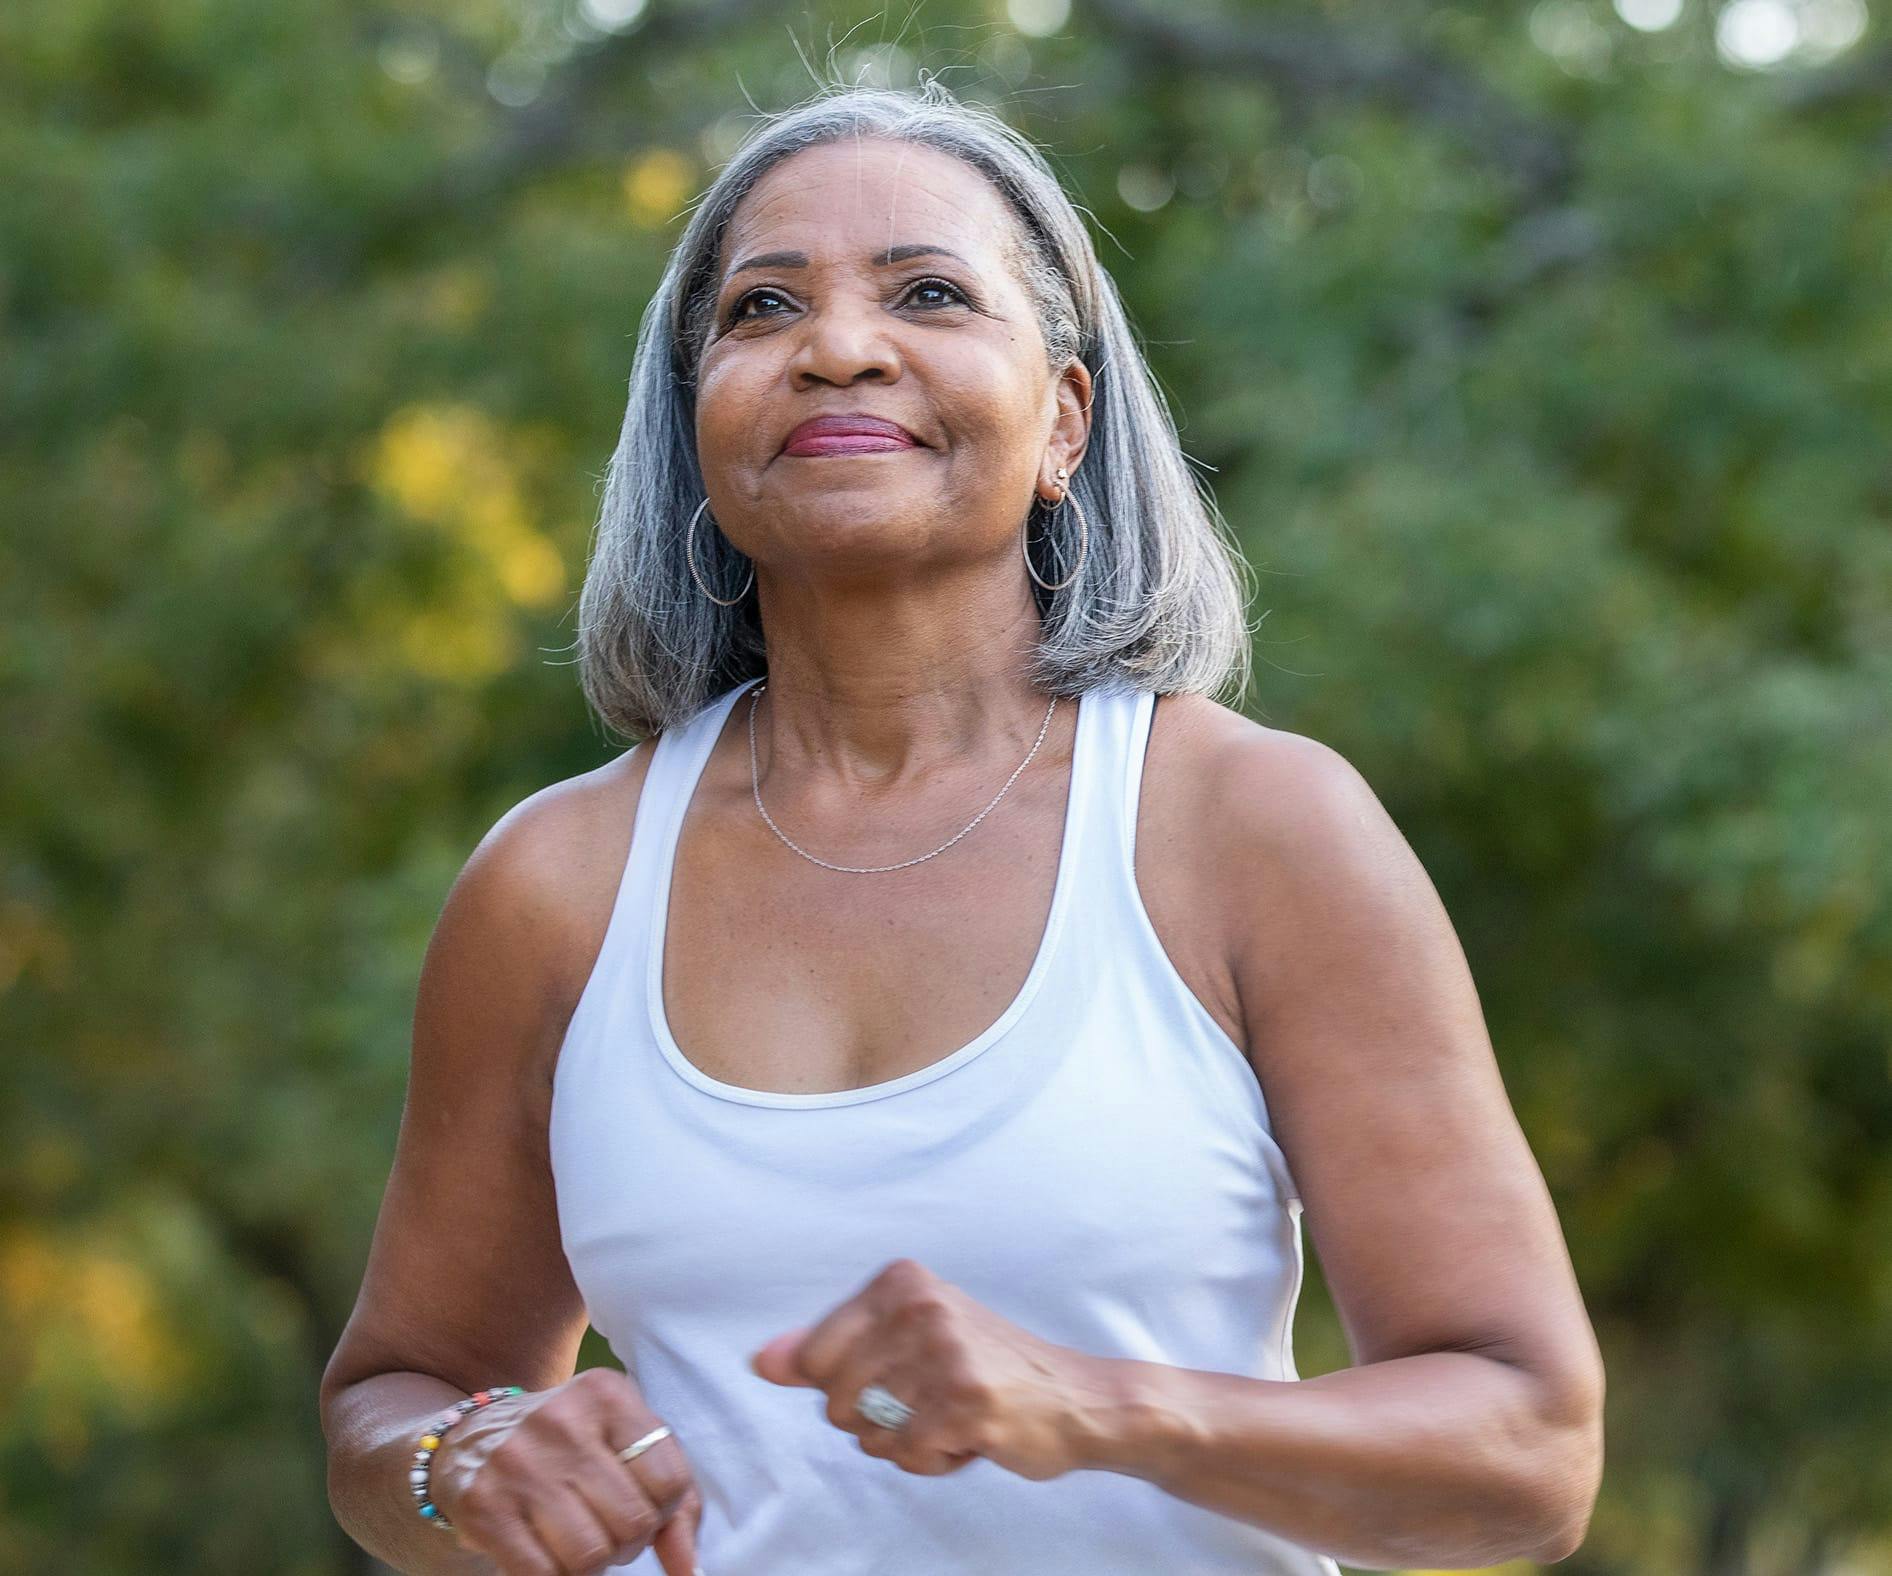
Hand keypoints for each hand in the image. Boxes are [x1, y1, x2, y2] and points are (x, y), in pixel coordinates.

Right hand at [427, 1368, 704, 1575]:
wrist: (473, 1438)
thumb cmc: (572, 1446)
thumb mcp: (626, 1445)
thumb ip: (675, 1499)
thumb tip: (689, 1569)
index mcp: (608, 1394)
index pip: (670, 1481)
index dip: (665, 1511)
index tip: (644, 1506)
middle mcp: (563, 1421)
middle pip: (632, 1522)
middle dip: (629, 1542)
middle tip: (608, 1529)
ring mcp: (519, 1462)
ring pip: (590, 1555)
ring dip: (594, 1565)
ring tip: (581, 1541)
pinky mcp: (483, 1505)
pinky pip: (542, 1574)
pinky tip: (549, 1554)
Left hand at [749, 1257, 1110, 1482]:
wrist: (1078, 1398)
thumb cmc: (985, 1368)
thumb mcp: (906, 1340)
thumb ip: (829, 1348)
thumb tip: (763, 1360)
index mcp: (901, 1282)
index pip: (814, 1356)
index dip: (848, 1386)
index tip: (901, 1372)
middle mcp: (921, 1307)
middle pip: (836, 1402)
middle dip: (877, 1419)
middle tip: (933, 1397)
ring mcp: (945, 1352)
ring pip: (870, 1434)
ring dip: (907, 1442)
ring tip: (953, 1414)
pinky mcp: (966, 1402)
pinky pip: (907, 1455)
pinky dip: (934, 1460)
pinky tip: (970, 1434)